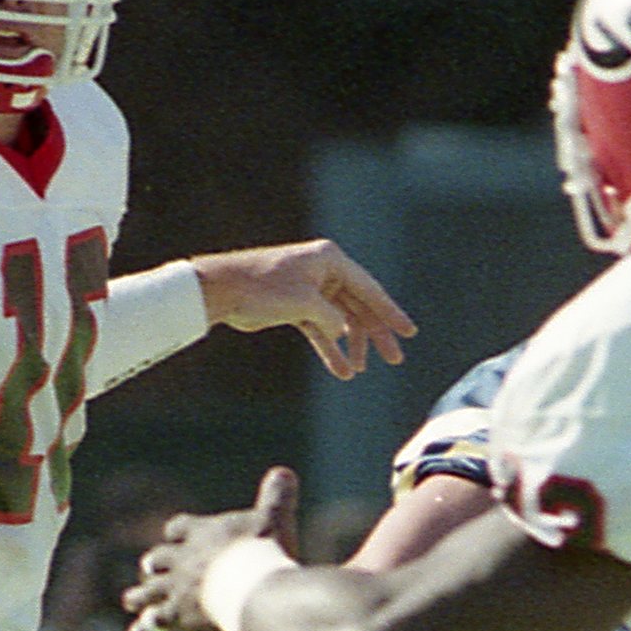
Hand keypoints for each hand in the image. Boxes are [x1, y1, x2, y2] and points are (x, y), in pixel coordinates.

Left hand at [124, 467, 303, 630]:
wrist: (253, 590)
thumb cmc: (266, 554)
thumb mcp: (275, 520)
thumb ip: (276, 498)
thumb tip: (284, 472)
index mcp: (202, 533)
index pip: (181, 528)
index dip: (179, 533)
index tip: (176, 534)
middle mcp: (182, 560)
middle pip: (158, 558)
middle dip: (156, 564)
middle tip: (150, 566)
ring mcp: (175, 589)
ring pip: (147, 591)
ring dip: (140, 595)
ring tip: (132, 600)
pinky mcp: (175, 616)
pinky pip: (152, 623)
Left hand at [189, 240, 414, 379]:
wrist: (221, 290)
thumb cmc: (261, 287)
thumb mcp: (303, 303)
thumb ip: (331, 318)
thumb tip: (342, 332)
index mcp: (330, 260)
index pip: (369, 289)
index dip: (390, 312)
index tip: (409, 332)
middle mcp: (324, 271)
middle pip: (358, 306)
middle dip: (374, 334)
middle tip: (394, 358)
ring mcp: (310, 288)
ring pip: (341, 319)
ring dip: (350, 345)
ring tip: (358, 370)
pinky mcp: (296, 305)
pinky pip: (321, 329)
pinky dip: (330, 348)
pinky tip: (340, 370)